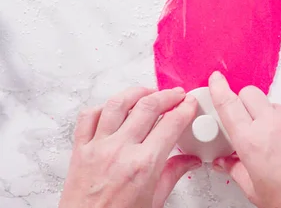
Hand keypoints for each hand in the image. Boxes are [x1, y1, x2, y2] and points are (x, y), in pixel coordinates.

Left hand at [59, 87, 199, 207]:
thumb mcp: (155, 200)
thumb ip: (173, 174)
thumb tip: (190, 160)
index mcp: (144, 165)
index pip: (171, 124)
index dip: (185, 109)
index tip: (190, 104)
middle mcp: (120, 151)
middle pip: (148, 106)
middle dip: (167, 95)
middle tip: (176, 95)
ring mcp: (98, 147)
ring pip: (117, 104)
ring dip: (137, 92)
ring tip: (149, 93)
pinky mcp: (80, 149)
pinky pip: (88, 116)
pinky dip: (103, 106)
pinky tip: (115, 108)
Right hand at [208, 72, 280, 207]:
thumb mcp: (255, 190)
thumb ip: (236, 170)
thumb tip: (226, 162)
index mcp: (251, 141)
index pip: (229, 104)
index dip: (219, 88)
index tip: (216, 80)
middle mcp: (273, 125)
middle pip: (251, 94)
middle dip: (244, 102)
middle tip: (245, 120)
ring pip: (275, 105)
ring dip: (269, 116)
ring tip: (274, 142)